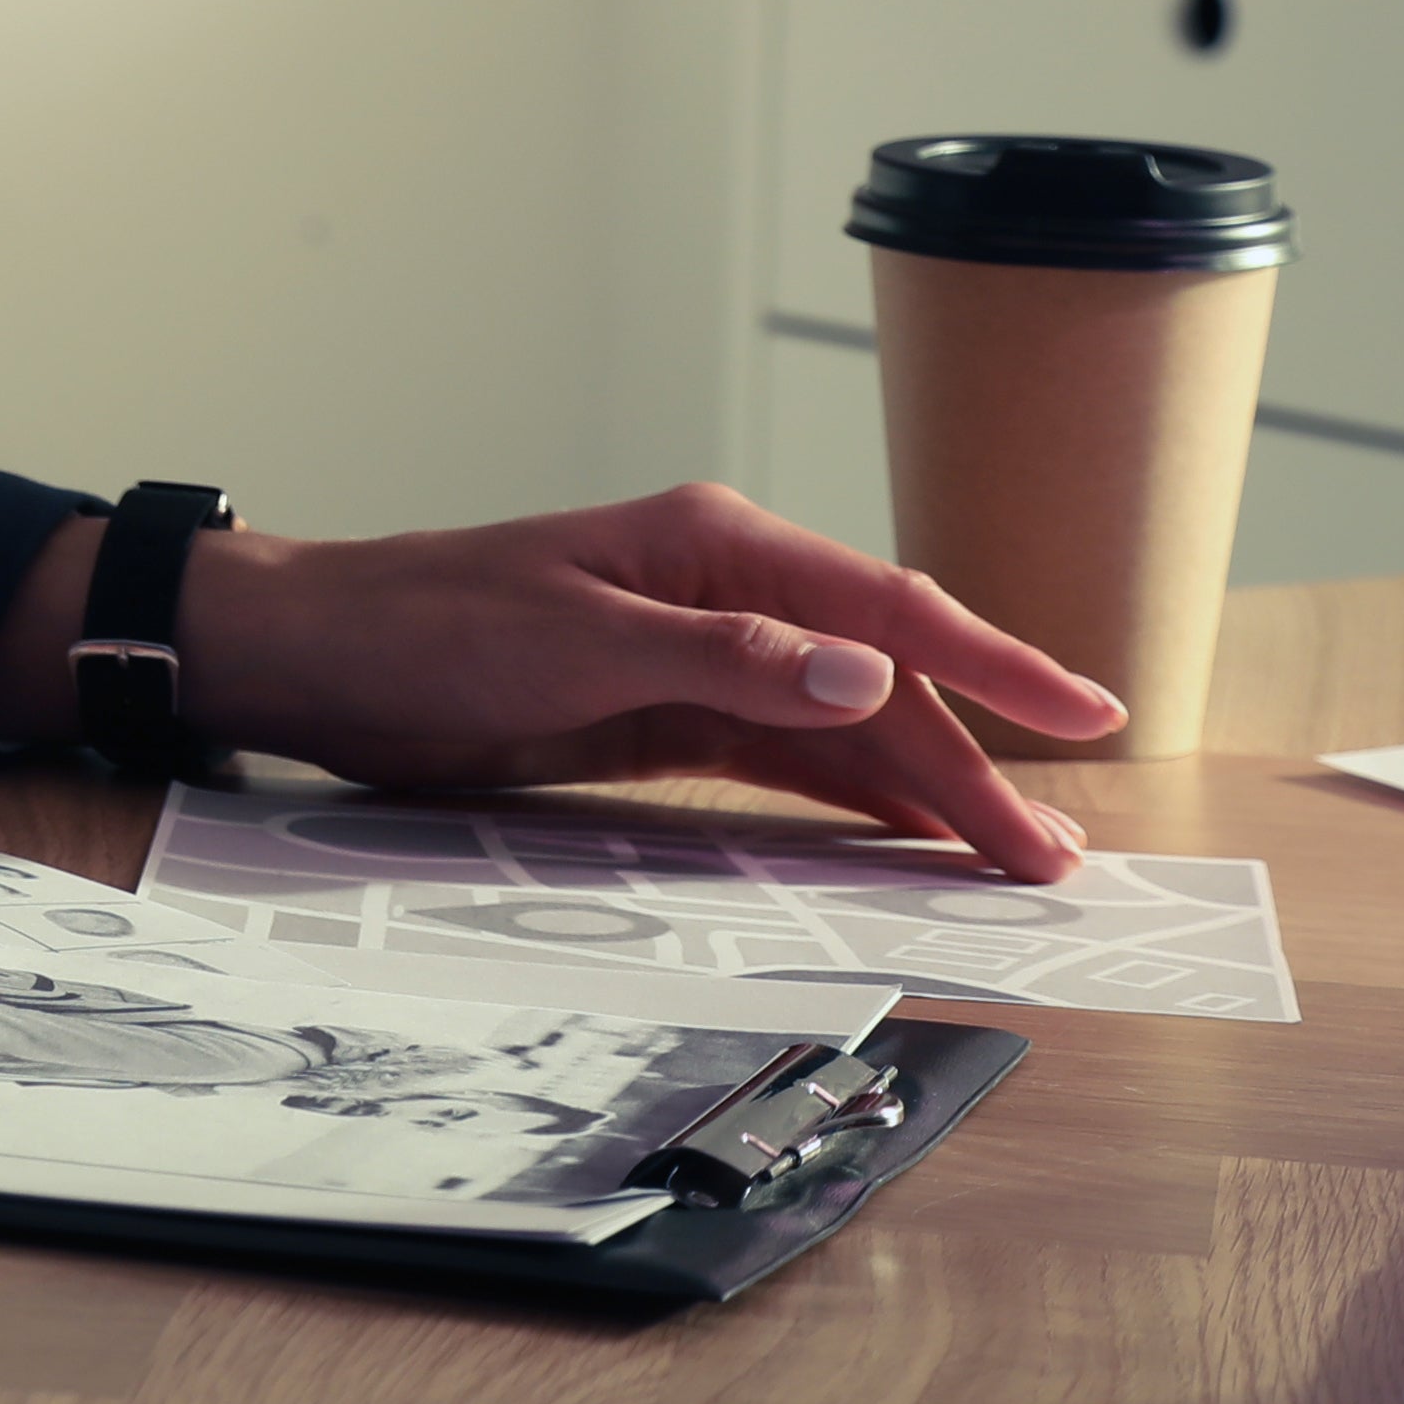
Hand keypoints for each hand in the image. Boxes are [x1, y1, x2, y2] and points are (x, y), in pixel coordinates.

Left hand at [0, 482, 1130, 880]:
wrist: (320, 657)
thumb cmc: (428, 625)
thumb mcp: (576, 641)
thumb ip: (728, 658)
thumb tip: (869, 667)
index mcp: (717, 545)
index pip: (890, 606)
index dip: (993, 664)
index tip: (1083, 716)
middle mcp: (726, 591)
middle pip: (885, 676)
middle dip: (977, 759)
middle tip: (1057, 856)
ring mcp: (701, 654)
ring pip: (848, 722)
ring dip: (927, 784)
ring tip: (1012, 859)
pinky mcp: (665, 713)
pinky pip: (788, 754)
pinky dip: (854, 791)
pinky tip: (910, 831)